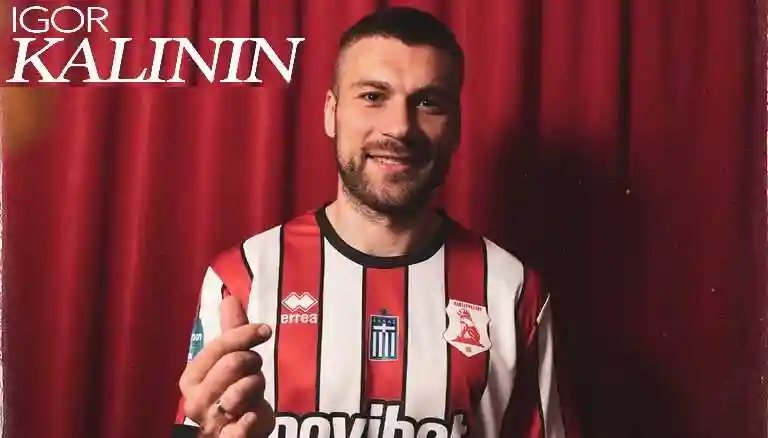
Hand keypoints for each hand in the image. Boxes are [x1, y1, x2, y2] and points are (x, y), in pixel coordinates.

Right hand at [179, 296, 275, 437]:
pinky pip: (238, 429)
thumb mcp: (234, 360)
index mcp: (192, 377)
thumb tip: (230, 297)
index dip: (245, 335)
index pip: (220, 346)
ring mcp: (210, 422)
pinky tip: (252, 415)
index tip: (264, 331)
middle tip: (255, 368)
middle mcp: (195, 400)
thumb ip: (232, 332)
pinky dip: (248, 420)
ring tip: (255, 389)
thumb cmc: (235, 392)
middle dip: (253, 362)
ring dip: (257, 385)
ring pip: (240, 391)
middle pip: (232, 364)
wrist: (242, 431)